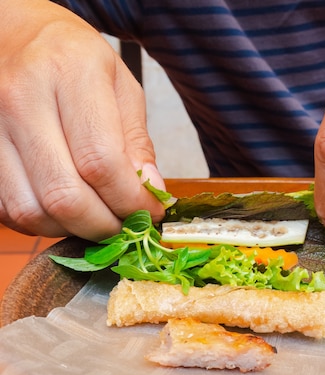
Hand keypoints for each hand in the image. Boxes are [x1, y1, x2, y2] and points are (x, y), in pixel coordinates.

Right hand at [0, 0, 165, 240]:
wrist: (15, 35)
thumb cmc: (74, 61)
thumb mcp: (121, 86)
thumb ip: (137, 143)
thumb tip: (151, 195)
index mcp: (69, 72)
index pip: (101, 162)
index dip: (131, 201)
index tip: (150, 213)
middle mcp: (22, 98)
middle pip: (64, 196)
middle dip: (103, 225)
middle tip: (125, 225)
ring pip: (32, 211)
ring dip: (71, 229)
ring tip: (95, 217)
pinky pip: (9, 210)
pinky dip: (42, 223)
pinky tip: (64, 210)